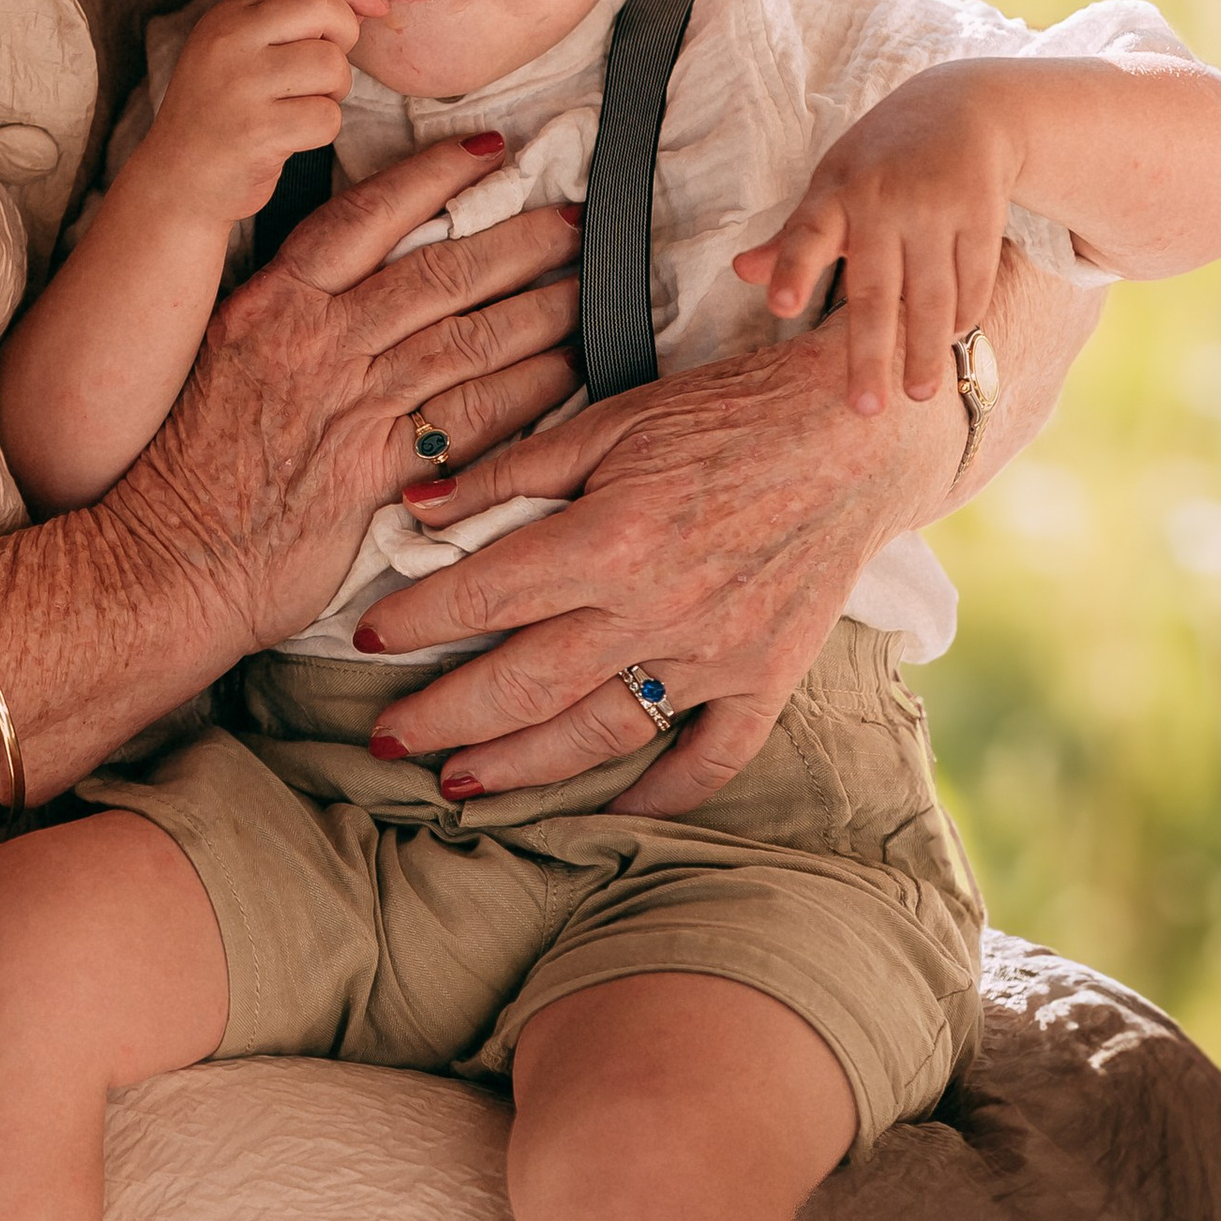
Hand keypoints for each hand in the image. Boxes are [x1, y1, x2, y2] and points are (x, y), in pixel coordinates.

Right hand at [103, 134, 584, 653]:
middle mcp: (315, 342)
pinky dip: (527, 390)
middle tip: (577, 220)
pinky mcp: (376, 471)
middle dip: (517, 239)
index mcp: (272, 303)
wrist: (164, 558)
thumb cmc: (186, 463)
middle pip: (438, 272)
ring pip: (466, 337)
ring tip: (590, 288)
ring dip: (540, 308)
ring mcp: (349, 404)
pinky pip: (471, 418)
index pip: (364, 218)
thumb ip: (287, 317)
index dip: (432, 177)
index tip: (487, 151)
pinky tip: (566, 373)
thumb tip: (350, 285)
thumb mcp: (225, 358)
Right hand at [124, 0, 385, 231]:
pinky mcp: (256, 131)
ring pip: (331, 64)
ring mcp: (240, 85)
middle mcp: (228, 42)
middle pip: (322, 7)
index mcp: (226, 16)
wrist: (177, 180)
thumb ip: (283, 19)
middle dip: (347, 33)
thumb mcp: (236, 52)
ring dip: (334, 90)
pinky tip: (292, 135)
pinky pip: (326, 116)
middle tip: (330, 65)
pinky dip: (321, 128)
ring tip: (303, 104)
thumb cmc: (223, 114)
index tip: (375, 6)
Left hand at [354, 314, 963, 814]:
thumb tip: (415, 504)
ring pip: (600, 734)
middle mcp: (658, 608)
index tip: (364, 638)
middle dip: (443, 719)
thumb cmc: (724, 412)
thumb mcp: (609, 421)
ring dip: (521, 768)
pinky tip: (611, 808)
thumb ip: (510, 469)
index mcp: (610, 536)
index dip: (415, 620)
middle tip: (383, 741)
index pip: (484, 593)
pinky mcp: (767, 678)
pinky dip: (661, 794)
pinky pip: (711, 759)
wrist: (856, 432)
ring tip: (459, 782)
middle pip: (525, 684)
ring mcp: (716, 654)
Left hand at [732, 62, 1018, 413]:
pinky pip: (972, 280)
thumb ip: (791, 237)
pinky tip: (952, 340)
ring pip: (930, 296)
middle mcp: (883, 203)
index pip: (805, 234)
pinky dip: (962, 314)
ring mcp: (936, 209)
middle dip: (870, 353)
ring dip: (926, 349)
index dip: (791, 270)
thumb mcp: (829, 184)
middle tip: (863, 408)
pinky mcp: (982, 214)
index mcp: (835, 194)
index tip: (779, 309)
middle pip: (875, 291)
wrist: (962, 108)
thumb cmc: (878, 159)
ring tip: (918, 394)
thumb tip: (741, 273)